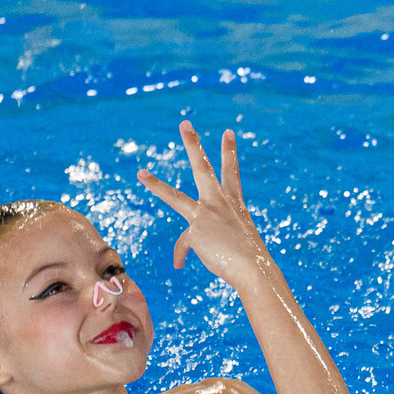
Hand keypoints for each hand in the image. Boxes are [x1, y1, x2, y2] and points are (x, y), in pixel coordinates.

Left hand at [136, 121, 272, 287]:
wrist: (253, 269)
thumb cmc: (249, 258)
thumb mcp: (237, 239)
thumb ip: (219, 232)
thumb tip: (198, 243)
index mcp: (234, 203)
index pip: (231, 172)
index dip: (229, 152)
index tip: (228, 132)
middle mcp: (218, 203)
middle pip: (202, 168)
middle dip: (193, 145)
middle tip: (185, 124)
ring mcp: (205, 215)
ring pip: (174, 197)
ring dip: (155, 185)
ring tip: (140, 173)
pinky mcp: (195, 232)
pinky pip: (183, 246)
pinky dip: (182, 255)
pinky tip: (179, 265)